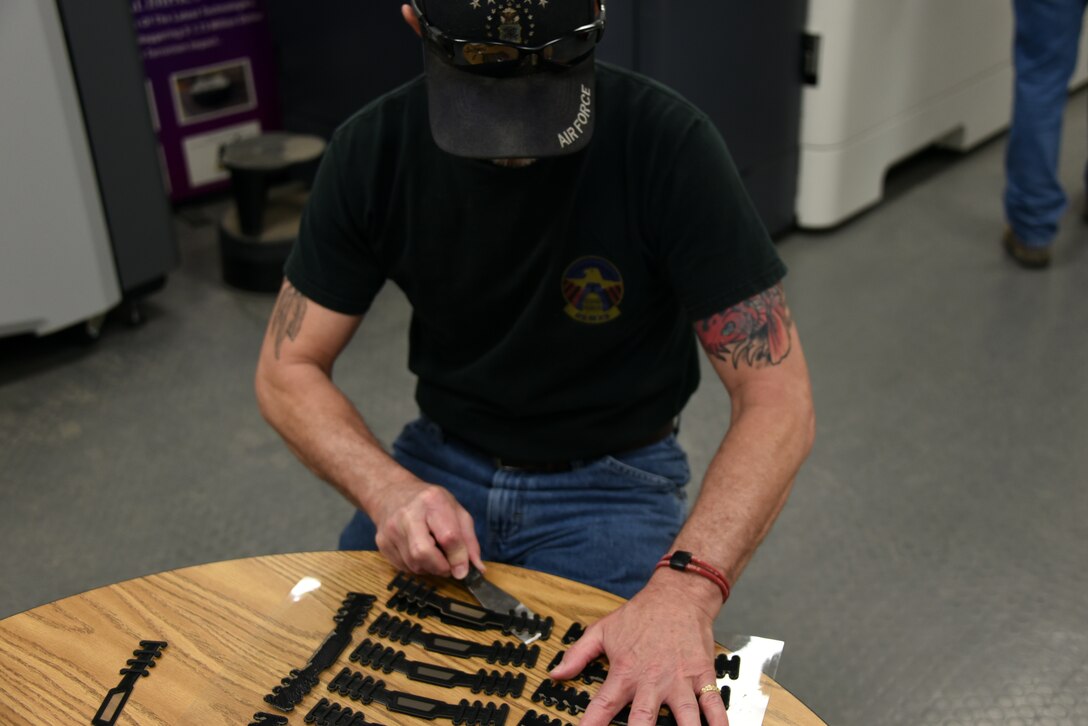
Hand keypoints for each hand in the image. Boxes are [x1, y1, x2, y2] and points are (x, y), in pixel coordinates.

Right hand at [370, 478, 482, 578]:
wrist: (392, 493)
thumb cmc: (428, 502)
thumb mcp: (455, 510)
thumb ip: (468, 539)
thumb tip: (477, 568)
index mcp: (432, 501)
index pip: (448, 536)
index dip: (458, 558)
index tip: (463, 569)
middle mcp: (408, 515)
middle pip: (424, 553)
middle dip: (441, 567)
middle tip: (448, 565)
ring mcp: (391, 530)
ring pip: (414, 565)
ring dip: (429, 568)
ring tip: (434, 554)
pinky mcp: (382, 543)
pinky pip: (403, 567)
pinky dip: (416, 567)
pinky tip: (419, 553)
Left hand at [549, 573, 727, 725]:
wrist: (678, 595)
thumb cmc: (641, 615)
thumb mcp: (602, 630)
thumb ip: (578, 655)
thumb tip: (556, 674)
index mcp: (626, 672)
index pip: (603, 706)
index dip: (592, 725)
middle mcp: (652, 680)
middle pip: (644, 719)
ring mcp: (680, 680)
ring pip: (684, 717)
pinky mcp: (703, 676)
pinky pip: (714, 705)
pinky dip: (719, 722)